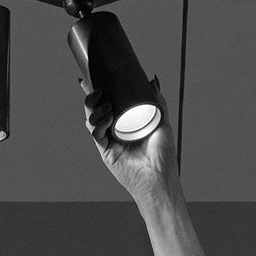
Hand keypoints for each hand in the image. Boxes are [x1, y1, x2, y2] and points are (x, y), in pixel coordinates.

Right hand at [82, 77, 176, 199]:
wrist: (160, 178)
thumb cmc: (163, 156)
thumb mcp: (162, 122)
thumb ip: (157, 101)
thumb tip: (153, 80)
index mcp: (126, 123)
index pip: (107, 103)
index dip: (97, 91)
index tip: (91, 76)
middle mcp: (115, 131)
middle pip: (95, 109)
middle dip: (92, 97)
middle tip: (99, 91)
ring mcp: (109, 141)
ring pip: (91, 120)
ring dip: (96, 110)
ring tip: (108, 108)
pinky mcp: (106, 152)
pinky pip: (96, 134)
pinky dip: (99, 125)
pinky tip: (108, 120)